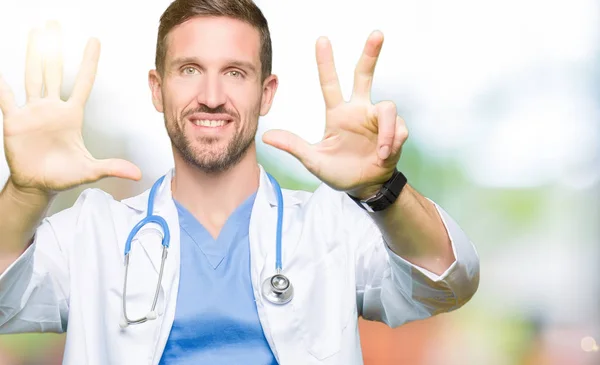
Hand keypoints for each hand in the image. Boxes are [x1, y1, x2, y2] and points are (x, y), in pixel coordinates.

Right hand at [0, 22, 140, 195]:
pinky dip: (3, 87)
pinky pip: (6, 100)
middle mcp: (52, 108)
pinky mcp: (14, 122)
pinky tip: (1, 73)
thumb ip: (112, 168)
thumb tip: (136, 174)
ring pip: (32, 77)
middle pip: (53, 72)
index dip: (88, 62)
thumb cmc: (63, 174)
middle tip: (53, 25)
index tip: (94, 41)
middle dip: (54, 49)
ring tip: (35, 34)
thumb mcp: (91, 171)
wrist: (39, 185)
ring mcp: (32, 112)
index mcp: (71, 116)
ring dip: (33, 55)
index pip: (82, 83)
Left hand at [262, 31, 406, 198]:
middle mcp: (358, 111)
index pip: (330, 84)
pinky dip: (392, 142)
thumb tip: (266, 137)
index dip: (326, 63)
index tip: (321, 40)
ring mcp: (376, 121)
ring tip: (381, 152)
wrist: (364, 188)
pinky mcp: (395, 132)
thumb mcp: (313, 161)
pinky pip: (399, 128)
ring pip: (387, 107)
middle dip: (370, 54)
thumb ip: (294, 146)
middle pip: (363, 75)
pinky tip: (385, 155)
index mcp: (338, 114)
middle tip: (377, 34)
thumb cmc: (339, 172)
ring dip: (386, 131)